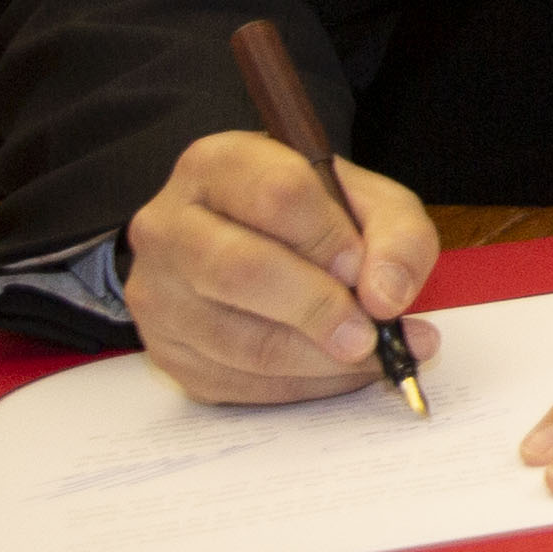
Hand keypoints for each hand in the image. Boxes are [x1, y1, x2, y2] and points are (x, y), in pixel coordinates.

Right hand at [127, 127, 446, 404]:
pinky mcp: (162, 350)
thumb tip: (386, 299)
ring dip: (316, 360)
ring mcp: (156, 292)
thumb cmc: (313, 216)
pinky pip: (231, 381)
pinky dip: (296, 386)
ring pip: (236, 340)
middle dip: (318, 309)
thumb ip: (396, 236)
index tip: (360, 267)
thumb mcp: (368, 201)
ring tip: (370, 356)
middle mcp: (168, 225)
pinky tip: (334, 372)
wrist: (249, 241)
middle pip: (242, 270)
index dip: (328, 236)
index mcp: (219, 164)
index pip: (277, 194)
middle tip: (371, 334)